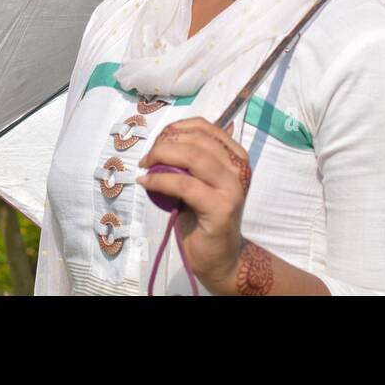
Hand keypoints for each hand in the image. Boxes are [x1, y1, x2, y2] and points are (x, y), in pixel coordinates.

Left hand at [136, 116, 251, 293]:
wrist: (220, 257)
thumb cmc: (205, 218)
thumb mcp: (200, 181)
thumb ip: (192, 159)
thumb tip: (169, 136)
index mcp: (236, 157)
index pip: (206, 127)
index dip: (178, 128)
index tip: (159, 140)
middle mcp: (238, 168)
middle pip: (197, 140)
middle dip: (165, 143)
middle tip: (147, 158)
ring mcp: (232, 188)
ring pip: (193, 157)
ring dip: (162, 157)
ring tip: (146, 167)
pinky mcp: (220, 208)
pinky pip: (185, 185)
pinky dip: (161, 180)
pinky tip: (147, 183)